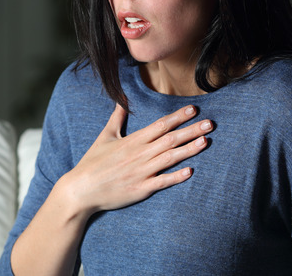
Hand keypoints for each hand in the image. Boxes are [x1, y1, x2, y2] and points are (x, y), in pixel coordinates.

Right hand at [60, 104, 213, 215]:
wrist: (81, 189)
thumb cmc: (92, 163)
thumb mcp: (104, 137)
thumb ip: (116, 119)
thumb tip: (122, 101)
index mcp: (132, 141)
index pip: (160, 125)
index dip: (178, 117)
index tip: (194, 110)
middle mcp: (140, 154)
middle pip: (170, 139)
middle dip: (191, 130)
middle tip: (211, 124)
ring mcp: (141, 172)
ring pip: (170, 158)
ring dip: (189, 149)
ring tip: (206, 141)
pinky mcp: (141, 189)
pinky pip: (162, 182)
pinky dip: (176, 177)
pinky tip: (190, 171)